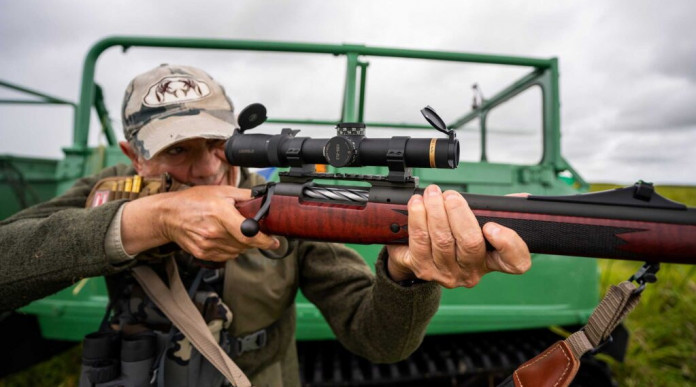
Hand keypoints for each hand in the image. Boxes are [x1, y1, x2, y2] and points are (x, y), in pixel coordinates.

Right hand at [122, 186, 278, 260]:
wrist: (168, 215)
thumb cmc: (194, 200)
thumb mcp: (221, 191)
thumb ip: (245, 196)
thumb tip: (264, 199)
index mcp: (220, 214)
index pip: (248, 235)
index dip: (265, 241)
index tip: (274, 242)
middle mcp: (214, 232)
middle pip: (245, 245)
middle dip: (255, 240)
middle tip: (256, 232)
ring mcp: (207, 245)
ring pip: (237, 252)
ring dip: (243, 245)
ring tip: (235, 231)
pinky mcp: (203, 254)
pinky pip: (226, 256)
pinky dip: (231, 249)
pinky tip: (225, 237)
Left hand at [386, 185, 530, 287]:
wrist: (420, 257)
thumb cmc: (455, 235)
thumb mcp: (479, 224)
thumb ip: (498, 211)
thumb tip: (520, 198)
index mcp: (493, 260)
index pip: (515, 262)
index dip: (508, 244)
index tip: (492, 226)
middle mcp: (472, 271)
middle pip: (470, 243)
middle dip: (458, 213)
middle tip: (450, 195)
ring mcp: (447, 273)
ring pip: (442, 240)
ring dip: (435, 211)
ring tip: (432, 193)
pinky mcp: (423, 269)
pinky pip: (420, 241)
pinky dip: (418, 218)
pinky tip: (417, 204)